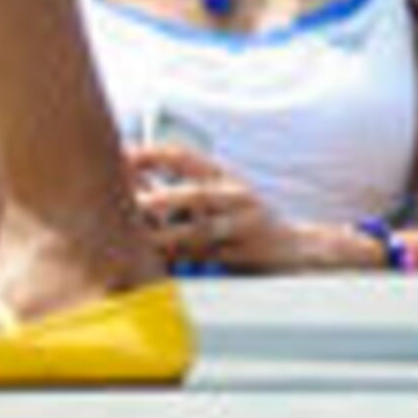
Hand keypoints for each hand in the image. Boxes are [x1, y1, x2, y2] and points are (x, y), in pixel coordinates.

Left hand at [128, 139, 295, 272]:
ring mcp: (244, 224)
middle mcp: (236, 196)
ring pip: (203, 230)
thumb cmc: (245, 220)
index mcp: (225, 176)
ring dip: (171, 235)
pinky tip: (161, 261)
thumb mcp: (223, 195)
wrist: (292, 247)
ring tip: (144, 239)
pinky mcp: (245, 252)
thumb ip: (188, 191)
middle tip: (136, 202)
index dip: (154, 155)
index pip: (185, 157)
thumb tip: (137, 189)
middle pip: (198, 194)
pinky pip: (209, 257)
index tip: (125, 156)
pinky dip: (183, 260)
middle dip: (165, 198)